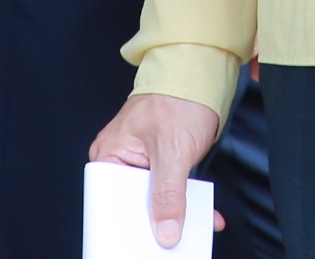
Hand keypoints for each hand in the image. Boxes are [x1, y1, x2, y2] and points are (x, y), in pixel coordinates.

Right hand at [89, 93, 225, 248]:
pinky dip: (188, 204)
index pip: (108, 200)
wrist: (202, 72)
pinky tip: (206, 216)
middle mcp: (122, 160)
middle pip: (132, 205)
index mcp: (110, 155)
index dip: (123, 224)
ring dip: (177, 217)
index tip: (140, 243)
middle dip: (155, 225)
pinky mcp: (164, 164)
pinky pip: (172, 191)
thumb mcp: (172, 151)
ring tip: (192, 233)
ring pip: (156, 201)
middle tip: (169, 242)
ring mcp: (144, 163)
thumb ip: (168, 194)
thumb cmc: (178, 98)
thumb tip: (165, 231)